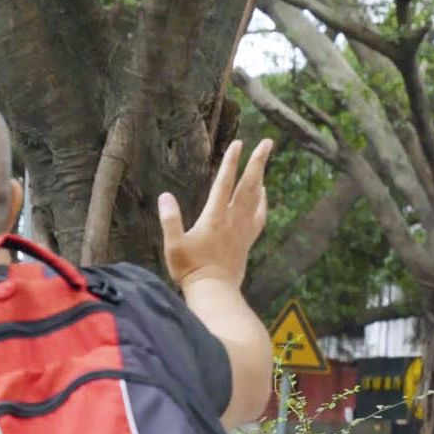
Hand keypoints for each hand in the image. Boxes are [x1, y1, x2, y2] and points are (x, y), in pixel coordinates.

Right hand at [158, 139, 271, 292]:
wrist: (214, 290)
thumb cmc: (190, 268)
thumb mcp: (173, 244)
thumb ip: (170, 219)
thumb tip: (165, 196)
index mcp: (214, 216)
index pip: (224, 183)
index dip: (230, 162)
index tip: (238, 143)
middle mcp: (232, 219)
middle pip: (248, 184)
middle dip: (257, 162)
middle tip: (267, 142)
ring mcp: (242, 229)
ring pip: (256, 197)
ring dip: (261, 176)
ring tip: (264, 161)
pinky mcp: (247, 239)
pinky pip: (259, 215)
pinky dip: (263, 201)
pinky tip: (263, 195)